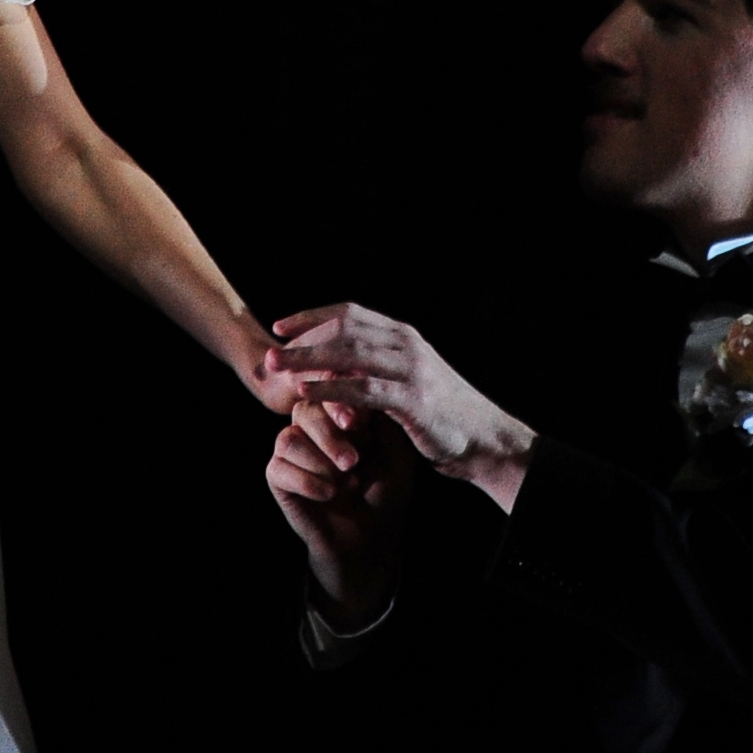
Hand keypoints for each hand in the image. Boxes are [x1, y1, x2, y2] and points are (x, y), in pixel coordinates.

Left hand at [263, 305, 533, 504]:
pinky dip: (331, 389)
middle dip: (303, 337)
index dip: (312, 316)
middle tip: (270, 351)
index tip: (279, 326)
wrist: (482, 438)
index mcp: (403, 336)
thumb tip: (335, 364)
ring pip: (349, 354)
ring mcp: (410, 369)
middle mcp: (406, 344)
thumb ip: (377, 368)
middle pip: (344, 328)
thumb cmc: (441, 415)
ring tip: (277, 370)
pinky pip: (363, 388)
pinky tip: (307, 395)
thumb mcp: (407, 381)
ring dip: (308, 360)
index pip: (350, 313)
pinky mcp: (412, 398)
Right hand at [266, 399, 421, 621]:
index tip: (356, 421)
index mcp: (339, 414)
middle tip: (352, 462)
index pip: (330, 392)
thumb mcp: (396, 456)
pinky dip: (308, 483)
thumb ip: (384, 423)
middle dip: (329, 435)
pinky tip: (329, 495)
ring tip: (346, 484)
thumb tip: (368, 389)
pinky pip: (280, 467)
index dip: (339, 402)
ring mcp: (291, 450)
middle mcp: (312, 426)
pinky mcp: (277, 475)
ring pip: (289, 438)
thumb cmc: (385, 492)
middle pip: (305, 410)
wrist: (369, 536)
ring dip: (320, 463)